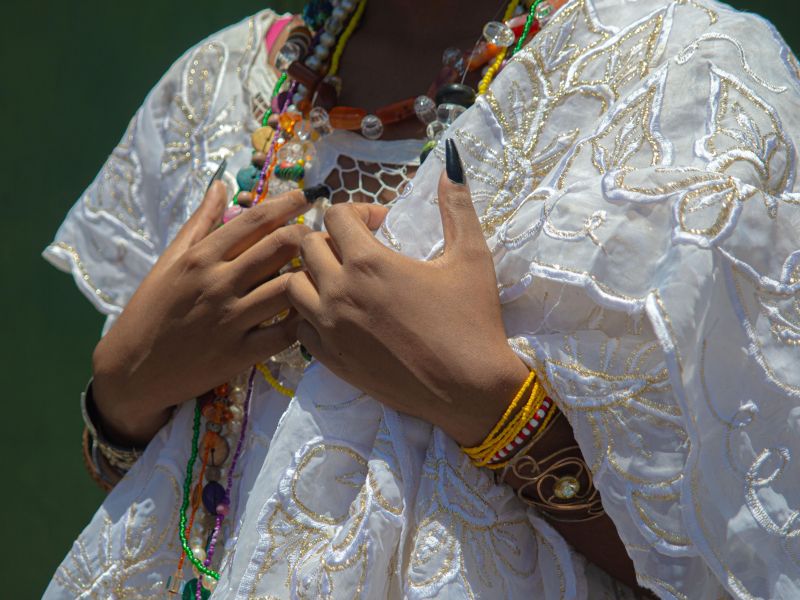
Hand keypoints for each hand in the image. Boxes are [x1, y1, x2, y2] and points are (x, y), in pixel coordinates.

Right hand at [92, 182, 311, 444]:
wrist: (133, 370)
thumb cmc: (152, 310)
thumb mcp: (170, 261)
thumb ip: (200, 222)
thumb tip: (220, 185)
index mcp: (201, 257)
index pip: (255, 221)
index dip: (287, 203)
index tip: (309, 193)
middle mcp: (219, 283)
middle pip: (280, 247)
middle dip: (308, 236)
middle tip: (320, 236)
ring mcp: (231, 319)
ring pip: (289, 287)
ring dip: (310, 277)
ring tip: (321, 272)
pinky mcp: (240, 354)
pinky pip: (284, 333)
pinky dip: (301, 320)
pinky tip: (308, 312)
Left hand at [287, 141, 528, 445]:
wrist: (468, 390)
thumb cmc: (473, 321)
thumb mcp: (471, 256)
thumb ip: (456, 206)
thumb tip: (452, 162)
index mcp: (368, 262)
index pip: (333, 217)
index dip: (356, 212)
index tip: (379, 225)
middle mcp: (338, 292)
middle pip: (306, 247)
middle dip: (330, 239)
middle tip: (358, 249)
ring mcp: (329, 329)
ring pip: (293, 286)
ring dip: (313, 275)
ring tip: (343, 280)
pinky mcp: (329, 360)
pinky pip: (299, 326)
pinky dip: (312, 314)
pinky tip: (340, 315)